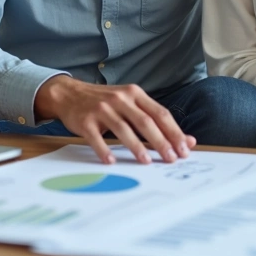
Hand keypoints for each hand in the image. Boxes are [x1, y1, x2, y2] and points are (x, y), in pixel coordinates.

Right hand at [33, 76, 195, 164]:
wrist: (69, 94)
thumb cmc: (105, 102)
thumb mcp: (130, 103)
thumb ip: (154, 118)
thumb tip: (186, 140)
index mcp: (135, 94)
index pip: (160, 113)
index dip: (174, 132)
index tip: (184, 148)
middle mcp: (120, 99)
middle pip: (145, 121)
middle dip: (161, 141)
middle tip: (171, 158)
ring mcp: (102, 109)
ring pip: (123, 129)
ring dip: (136, 146)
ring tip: (146, 161)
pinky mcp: (85, 120)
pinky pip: (96, 138)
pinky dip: (104, 150)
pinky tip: (111, 160)